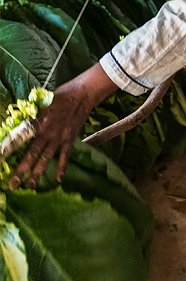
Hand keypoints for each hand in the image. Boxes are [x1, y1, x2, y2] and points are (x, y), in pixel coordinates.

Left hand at [9, 63, 117, 187]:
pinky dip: (62, 167)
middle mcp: (47, 131)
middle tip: (12, 183)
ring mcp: (59, 136)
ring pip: (46, 158)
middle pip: (32, 153)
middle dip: (22, 169)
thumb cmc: (61, 95)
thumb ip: (32, 115)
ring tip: (29, 185)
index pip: (20, 138)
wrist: (83, 94)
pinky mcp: (70, 139)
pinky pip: (65, 156)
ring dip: (37, 172)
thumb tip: (19, 121)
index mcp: (38, 121)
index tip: (1, 160)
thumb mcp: (43, 102)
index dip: (9, 149)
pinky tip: (57, 179)